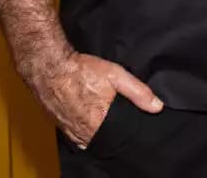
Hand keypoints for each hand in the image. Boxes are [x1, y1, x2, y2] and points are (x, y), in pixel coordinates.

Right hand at [23, 50, 161, 148]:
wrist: (48, 66)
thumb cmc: (81, 70)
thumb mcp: (116, 76)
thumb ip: (138, 93)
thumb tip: (157, 106)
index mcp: (96, 123)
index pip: (115, 140)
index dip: (123, 136)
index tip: (129, 127)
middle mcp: (80, 131)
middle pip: (100, 141)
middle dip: (110, 135)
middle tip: (117, 122)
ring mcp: (67, 129)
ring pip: (86, 139)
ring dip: (95, 133)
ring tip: (104, 121)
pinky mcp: (58, 124)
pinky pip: (73, 135)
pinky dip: (82, 131)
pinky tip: (88, 121)